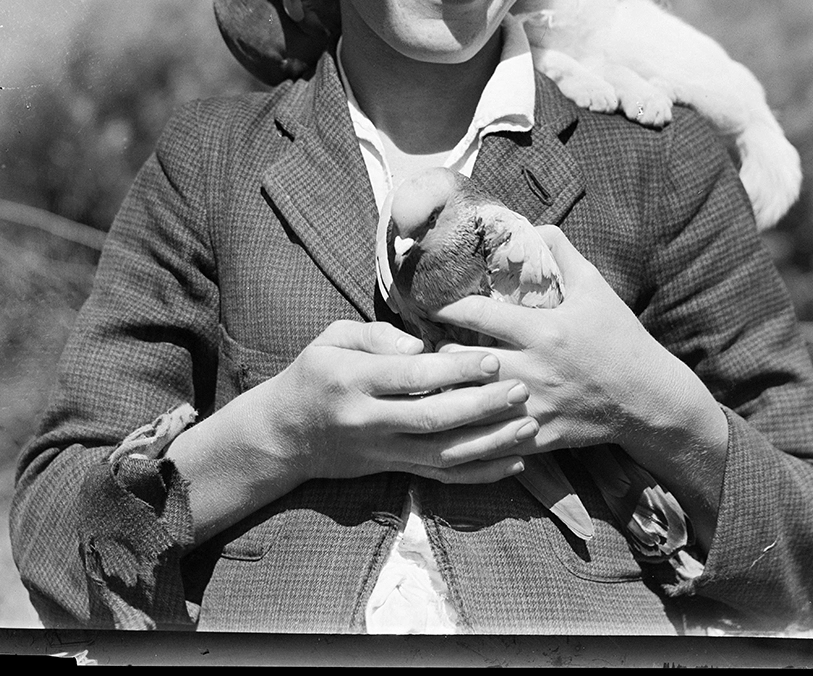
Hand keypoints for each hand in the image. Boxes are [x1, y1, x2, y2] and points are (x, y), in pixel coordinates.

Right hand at [267, 319, 537, 485]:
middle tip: (521, 389)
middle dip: (482, 406)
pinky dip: (480, 474)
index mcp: (352, 380)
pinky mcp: (393, 470)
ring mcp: (382, 451)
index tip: (493, 359)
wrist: (284, 436)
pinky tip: (512, 462)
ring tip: (528, 425)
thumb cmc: (313, 375)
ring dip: (490, 442)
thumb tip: (420, 344)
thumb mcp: (331, 339)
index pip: (412, 376)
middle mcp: (369, 421)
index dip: (455, 370)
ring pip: (444, 454)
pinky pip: (442, 477)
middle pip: (434, 419)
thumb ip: (375, 335)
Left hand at [436, 226, 728, 547]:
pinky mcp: (538, 436)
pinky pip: (491, 439)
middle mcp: (533, 370)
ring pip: (470, 403)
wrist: (649, 399)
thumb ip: (562, 253)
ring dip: (447, 391)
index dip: (445, 308)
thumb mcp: (595, 287)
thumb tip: (534, 225)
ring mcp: (533, 407)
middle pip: (463, 361)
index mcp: (542, 331)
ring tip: (425, 381)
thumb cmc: (620, 338)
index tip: (426, 303)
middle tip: (419, 344)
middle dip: (437, 351)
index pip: (477, 315)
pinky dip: (468, 430)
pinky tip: (452, 422)